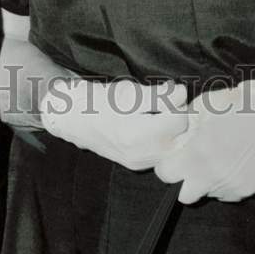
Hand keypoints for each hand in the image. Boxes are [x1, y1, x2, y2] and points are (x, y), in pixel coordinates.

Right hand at [39, 78, 187, 170]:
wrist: (72, 119)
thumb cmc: (97, 100)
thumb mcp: (126, 92)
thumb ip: (157, 95)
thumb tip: (182, 92)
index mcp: (134, 135)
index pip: (178, 120)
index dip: (178, 100)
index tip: (171, 87)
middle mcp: (139, 156)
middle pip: (180, 136)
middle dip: (179, 115)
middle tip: (169, 98)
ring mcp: (138, 164)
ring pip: (175, 147)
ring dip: (175, 128)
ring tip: (163, 111)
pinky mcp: (137, 166)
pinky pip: (163, 153)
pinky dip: (166, 138)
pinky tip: (156, 125)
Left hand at [154, 78, 254, 203]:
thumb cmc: (236, 107)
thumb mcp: (202, 107)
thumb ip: (183, 126)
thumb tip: (172, 137)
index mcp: (197, 153)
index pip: (166, 174)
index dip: (166, 166)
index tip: (172, 159)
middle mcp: (212, 175)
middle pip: (184, 195)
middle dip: (183, 182)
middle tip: (189, 165)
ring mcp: (230, 186)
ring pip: (206, 194)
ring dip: (204, 182)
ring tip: (214, 159)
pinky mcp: (245, 191)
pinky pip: (225, 194)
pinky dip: (222, 183)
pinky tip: (229, 163)